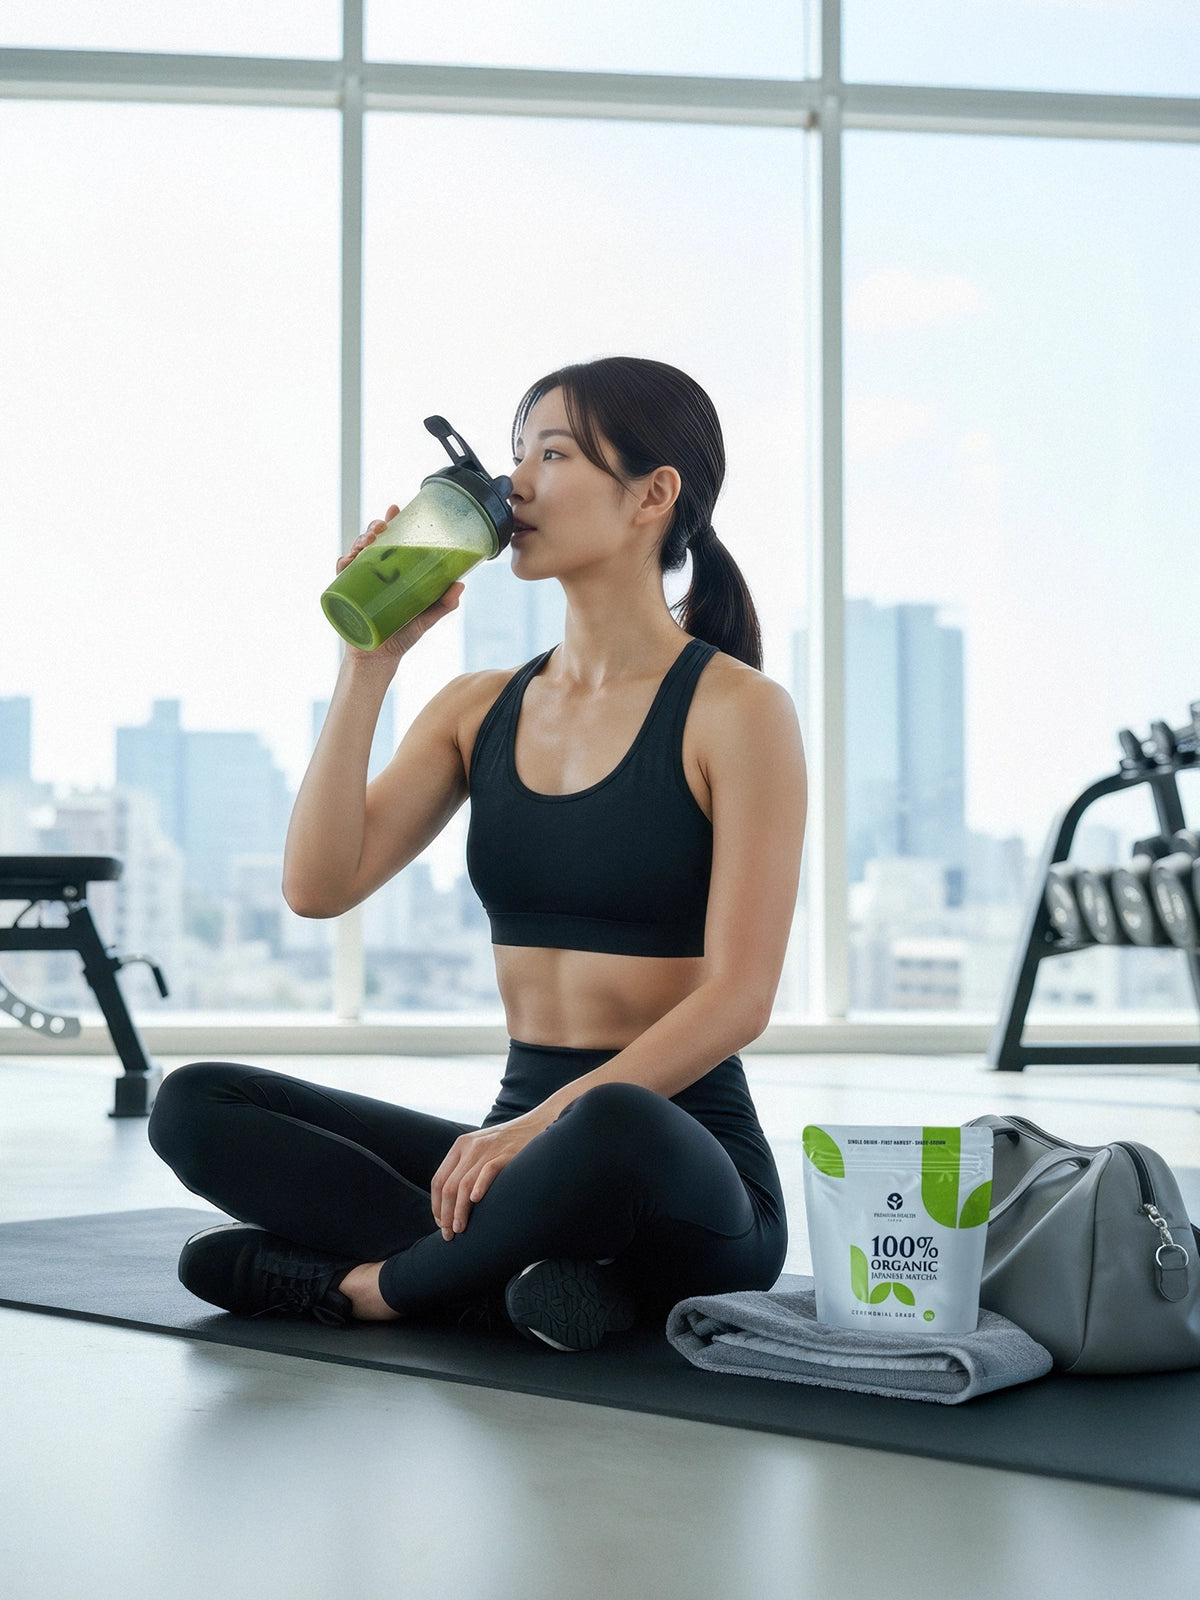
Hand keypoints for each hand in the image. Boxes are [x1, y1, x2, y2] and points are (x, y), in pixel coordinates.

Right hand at [339, 506, 464, 662]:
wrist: (380, 658)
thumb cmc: (403, 634)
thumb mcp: (427, 617)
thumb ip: (444, 604)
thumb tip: (460, 584)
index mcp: (392, 572)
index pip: (391, 541)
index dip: (392, 522)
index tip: (395, 508)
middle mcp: (374, 573)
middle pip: (371, 542)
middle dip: (373, 528)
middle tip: (381, 526)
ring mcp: (358, 583)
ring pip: (354, 553)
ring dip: (359, 541)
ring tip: (368, 541)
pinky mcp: (346, 595)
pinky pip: (341, 574)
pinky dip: (343, 563)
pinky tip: (349, 560)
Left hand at [430, 1117, 543, 1238]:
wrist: (537, 1125)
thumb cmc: (508, 1144)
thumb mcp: (481, 1148)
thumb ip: (467, 1167)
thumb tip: (453, 1202)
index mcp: (460, 1146)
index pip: (439, 1180)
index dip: (436, 1205)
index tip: (440, 1223)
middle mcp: (470, 1147)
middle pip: (449, 1186)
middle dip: (445, 1214)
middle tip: (448, 1234)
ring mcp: (488, 1149)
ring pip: (464, 1184)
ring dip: (459, 1211)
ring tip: (460, 1229)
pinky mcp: (506, 1153)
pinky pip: (488, 1171)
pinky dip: (479, 1187)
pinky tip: (476, 1201)